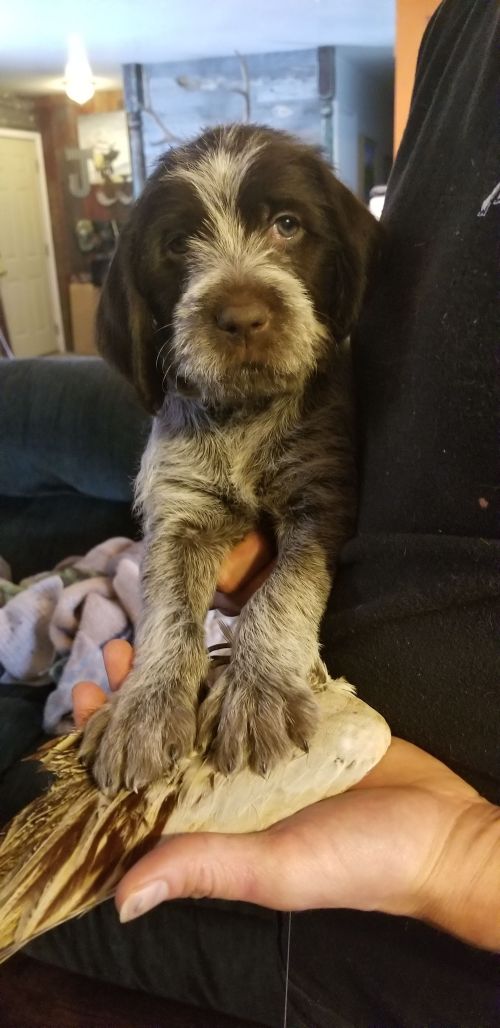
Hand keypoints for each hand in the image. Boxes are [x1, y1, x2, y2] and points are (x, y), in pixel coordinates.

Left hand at [74, 642, 499, 951]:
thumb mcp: (276, 871)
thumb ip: (205, 868)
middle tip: (114, 652)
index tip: (85, 702)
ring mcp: (271, 751)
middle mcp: (237, 786)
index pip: (150, 784)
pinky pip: (262, 690)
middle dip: (143, 697)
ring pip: (214, 708)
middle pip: (176, 736)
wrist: (440, 829)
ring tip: (151, 637)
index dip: (116, 747)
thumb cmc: (359, 862)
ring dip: (181, 675)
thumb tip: (121, 896)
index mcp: (220, 824)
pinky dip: (235, 666)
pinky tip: (213, 637)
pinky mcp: (304, 720)